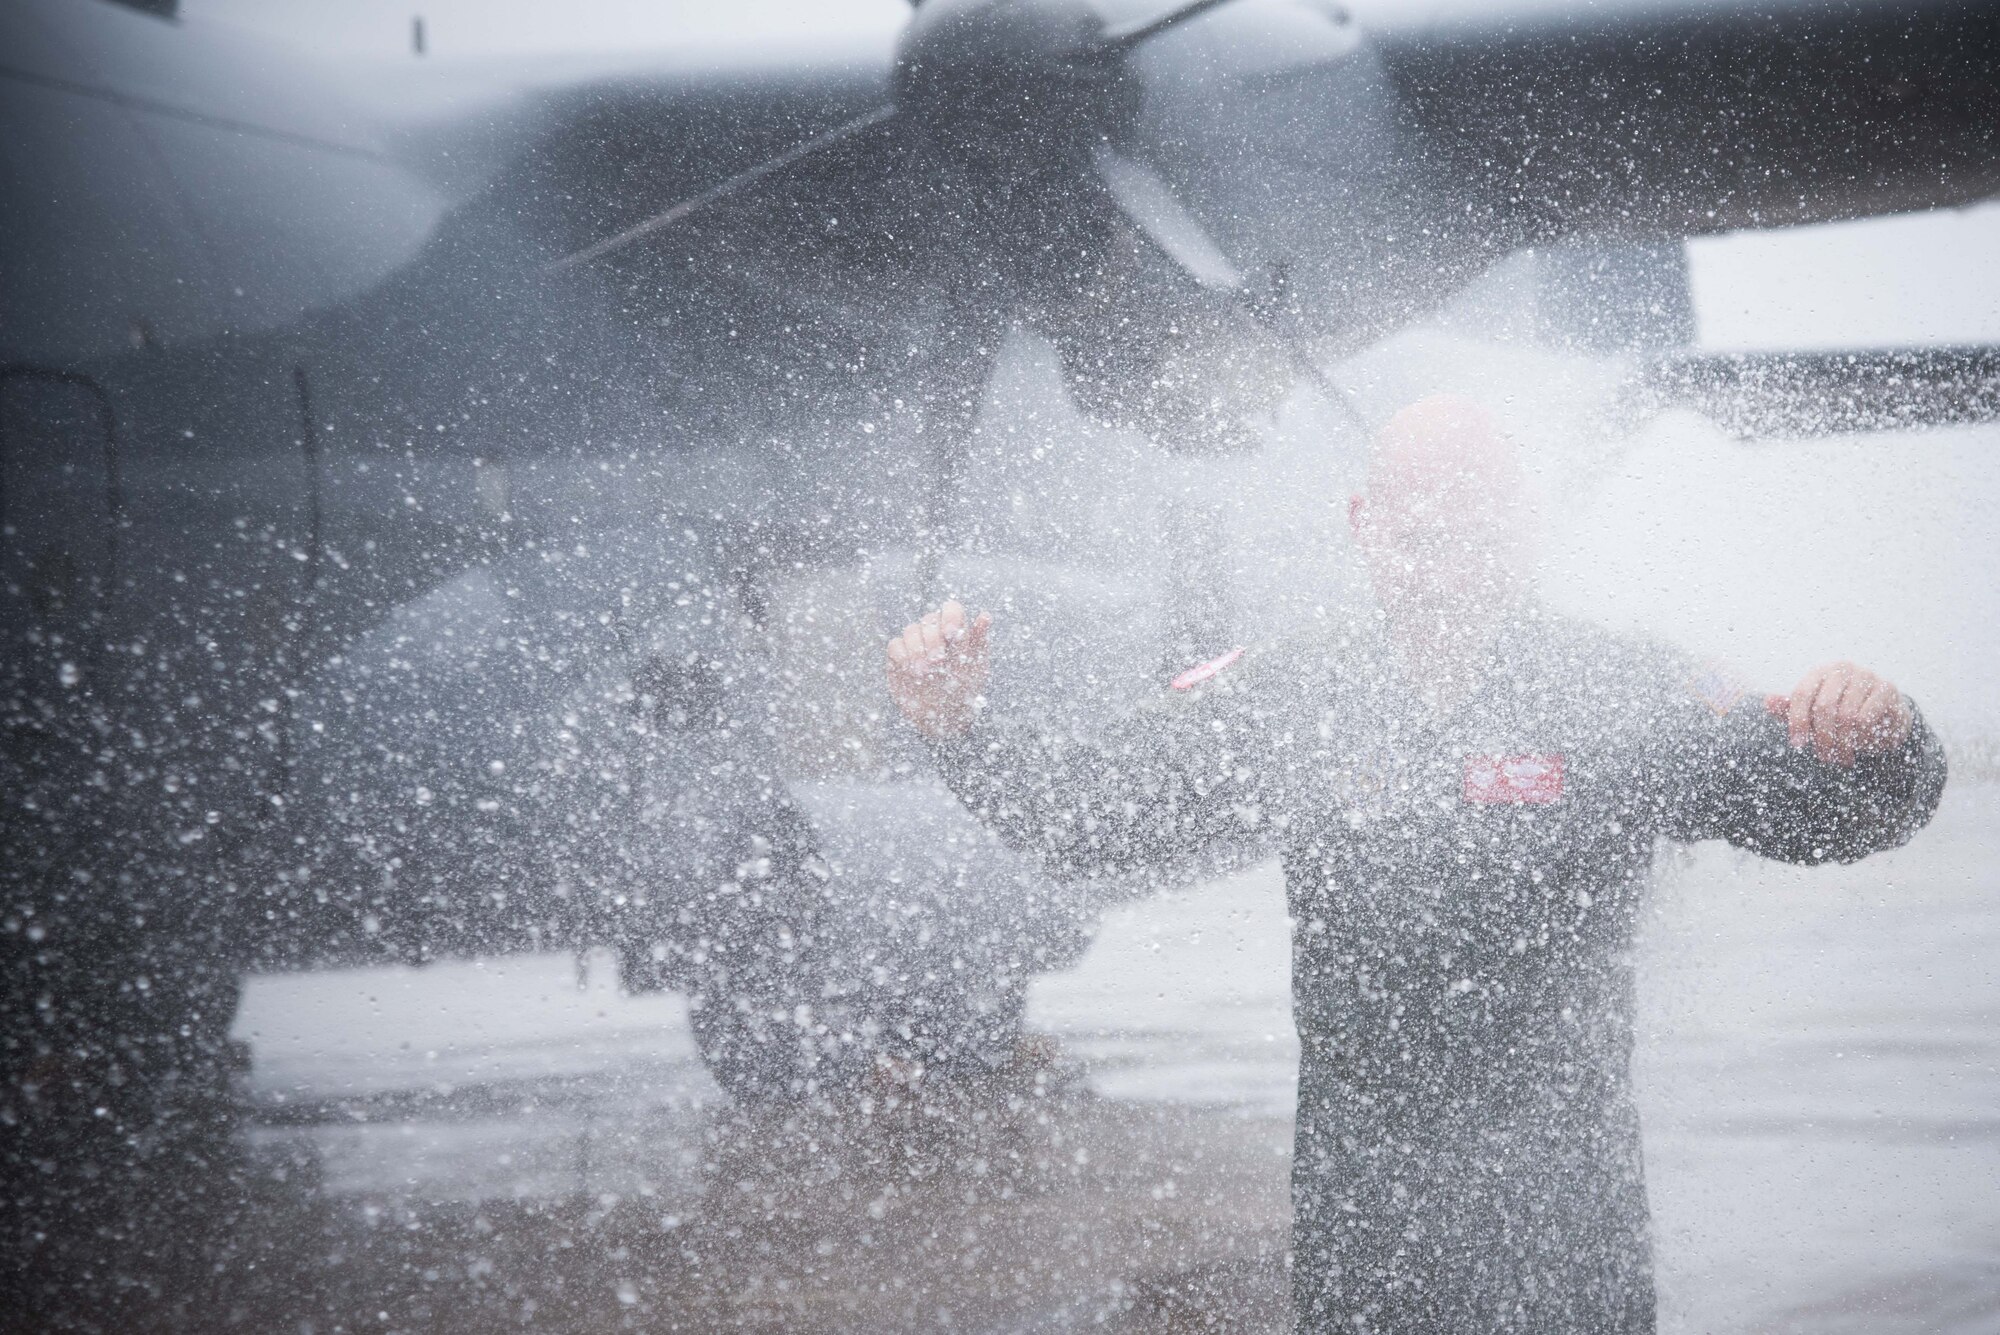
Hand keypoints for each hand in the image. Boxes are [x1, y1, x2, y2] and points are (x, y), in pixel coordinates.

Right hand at [885, 600, 991, 739]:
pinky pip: (895, 645)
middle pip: (929, 620)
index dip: (950, 617)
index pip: (951, 609)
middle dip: (933, 640)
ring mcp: (915, 644)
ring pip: (911, 630)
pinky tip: (912, 672)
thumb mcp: (977, 667)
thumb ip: (979, 641)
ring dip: (917, 650)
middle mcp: (934, 634)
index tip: (951, 634)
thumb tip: (985, 615)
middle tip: (938, 662)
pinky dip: (903, 656)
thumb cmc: (965, 690)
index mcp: (956, 632)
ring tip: (925, 672)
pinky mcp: (899, 657)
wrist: (945, 717)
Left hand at [1764, 662, 1911, 767]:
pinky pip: (1867, 718)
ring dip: (1843, 743)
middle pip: (1824, 707)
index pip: (1801, 694)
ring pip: (1847, 716)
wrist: (1884, 715)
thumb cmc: (1841, 713)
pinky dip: (1862, 737)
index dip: (1797, 721)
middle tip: (1824, 758)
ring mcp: (1866, 676)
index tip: (1797, 745)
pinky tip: (1864, 744)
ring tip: (1843, 757)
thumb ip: (1789, 709)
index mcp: (1820, 673)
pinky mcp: (1886, 688)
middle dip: (1822, 737)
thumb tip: (1767, 701)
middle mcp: (1842, 669)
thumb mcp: (1813, 713)